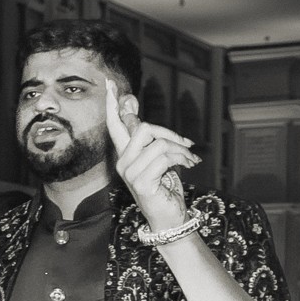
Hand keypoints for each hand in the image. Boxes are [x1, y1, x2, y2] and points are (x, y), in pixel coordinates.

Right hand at [101, 78, 199, 235]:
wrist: (170, 218)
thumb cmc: (165, 188)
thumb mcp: (159, 159)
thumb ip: (151, 139)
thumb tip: (138, 113)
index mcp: (125, 155)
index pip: (115, 125)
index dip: (113, 104)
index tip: (110, 83)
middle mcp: (122, 162)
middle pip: (142, 129)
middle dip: (169, 134)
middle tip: (186, 145)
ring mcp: (129, 172)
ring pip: (159, 144)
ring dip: (181, 151)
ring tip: (190, 160)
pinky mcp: (140, 181)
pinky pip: (164, 157)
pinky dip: (182, 159)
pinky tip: (189, 166)